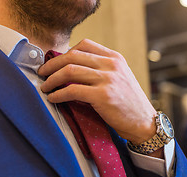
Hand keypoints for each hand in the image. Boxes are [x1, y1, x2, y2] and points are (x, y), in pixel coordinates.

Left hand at [38, 39, 156, 144]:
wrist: (144, 123)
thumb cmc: (129, 103)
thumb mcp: (119, 78)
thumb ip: (101, 69)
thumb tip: (71, 69)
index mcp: (115, 58)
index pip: (84, 45)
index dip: (65, 53)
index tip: (54, 62)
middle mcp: (111, 65)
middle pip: (73, 56)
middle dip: (52, 64)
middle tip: (42, 73)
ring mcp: (108, 79)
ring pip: (69, 71)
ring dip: (52, 79)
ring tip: (45, 86)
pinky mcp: (103, 96)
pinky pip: (72, 90)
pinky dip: (58, 94)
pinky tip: (53, 98)